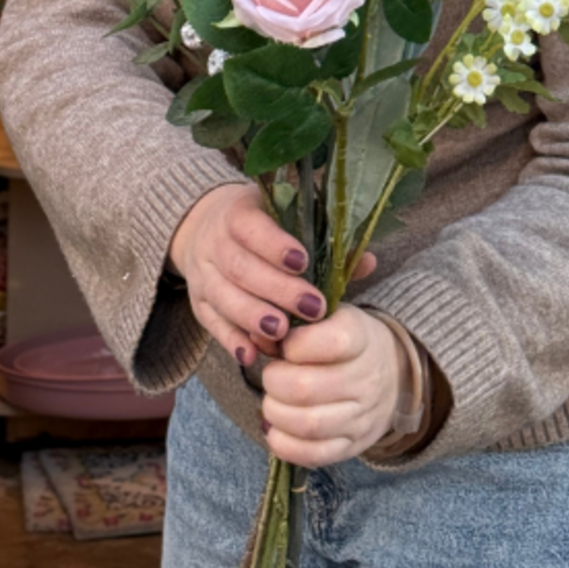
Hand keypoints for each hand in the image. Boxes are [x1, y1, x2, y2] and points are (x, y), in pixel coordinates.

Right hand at [168, 183, 373, 365]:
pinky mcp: (199, 304)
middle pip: (240, 267)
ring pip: (224, 296)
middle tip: (312, 308)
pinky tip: (251, 354)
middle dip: (276, 289)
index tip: (303, 262)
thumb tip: (368, 262)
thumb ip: (326, 240)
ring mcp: (204, 275)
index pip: (251, 226)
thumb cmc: (261, 225)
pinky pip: (212, 324)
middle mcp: (215, 243)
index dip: (275, 245)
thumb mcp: (287, 219)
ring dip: (252, 316)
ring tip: (282, 332)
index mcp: (238, 212)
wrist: (205, 228)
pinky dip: (231, 341)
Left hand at [261, 304, 402, 466]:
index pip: (331, 342)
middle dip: (274, 382)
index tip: (285, 346)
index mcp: (361, 338)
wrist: (391, 374)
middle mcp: (366, 379)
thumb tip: (255, 337)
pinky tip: (275, 429)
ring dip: (276, 414)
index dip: (295, 344)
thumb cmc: (348, 343)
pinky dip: (284, 445)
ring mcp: (361, 417)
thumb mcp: (328, 319)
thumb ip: (291, 324)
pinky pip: (314, 455)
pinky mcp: (352, 446)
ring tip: (273, 402)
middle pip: (306, 388)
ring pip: (308, 425)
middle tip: (271, 376)